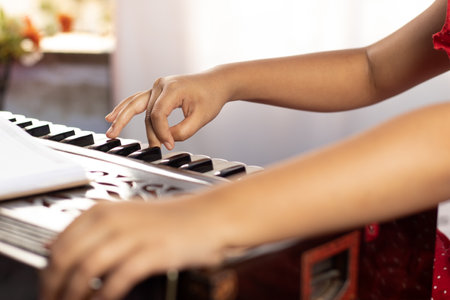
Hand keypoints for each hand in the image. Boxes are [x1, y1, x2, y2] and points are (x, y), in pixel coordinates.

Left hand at [40, 200, 224, 299]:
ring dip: (73, 294)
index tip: (47, 287)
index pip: (59, 243)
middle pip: (66, 258)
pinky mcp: (152, 252)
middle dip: (54, 286)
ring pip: (86, 270)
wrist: (208, 216)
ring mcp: (132, 236)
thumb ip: (94, 231)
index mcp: (103, 211)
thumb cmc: (170, 220)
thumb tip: (58, 250)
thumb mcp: (126, 217)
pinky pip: (117, 279)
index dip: (48, 272)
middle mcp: (113, 221)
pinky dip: (103, 296)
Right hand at [105, 71, 229, 149]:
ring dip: (122, 118)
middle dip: (139, 130)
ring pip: (136, 105)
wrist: (216, 83)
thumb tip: (167, 139)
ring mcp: (157, 87)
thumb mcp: (202, 118)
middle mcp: (160, 85)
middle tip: (124, 143)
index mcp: (172, 89)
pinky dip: (125, 108)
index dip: (161, 133)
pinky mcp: (157, 91)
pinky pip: (137, 100)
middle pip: (144, 112)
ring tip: (111, 131)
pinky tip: (113, 116)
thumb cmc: (210, 98)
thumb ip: (183, 131)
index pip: (158, 115)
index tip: (170, 145)